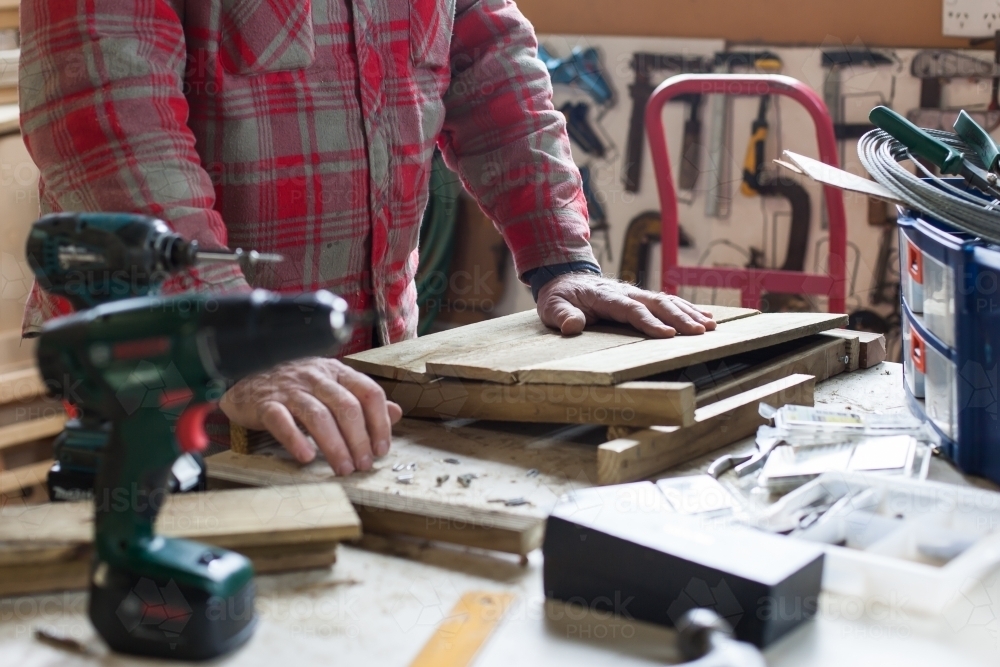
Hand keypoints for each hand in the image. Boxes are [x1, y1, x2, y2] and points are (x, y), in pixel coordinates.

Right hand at [220, 357, 402, 474]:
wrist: (248, 379)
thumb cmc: (297, 386)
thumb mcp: (334, 386)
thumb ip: (364, 400)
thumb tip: (396, 413)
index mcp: (337, 372)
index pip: (368, 393)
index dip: (379, 423)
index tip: (382, 449)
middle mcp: (316, 377)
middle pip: (346, 407)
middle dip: (359, 440)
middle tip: (363, 465)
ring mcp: (290, 389)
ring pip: (318, 416)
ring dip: (334, 446)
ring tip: (343, 468)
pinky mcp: (265, 403)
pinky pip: (282, 421)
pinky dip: (295, 440)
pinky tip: (307, 457)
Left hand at [536, 273, 715, 337]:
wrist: (564, 277)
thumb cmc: (559, 296)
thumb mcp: (552, 306)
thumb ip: (562, 316)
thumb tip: (572, 326)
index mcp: (605, 296)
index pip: (631, 309)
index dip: (649, 322)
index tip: (667, 335)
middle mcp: (625, 292)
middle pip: (656, 303)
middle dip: (679, 318)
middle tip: (699, 332)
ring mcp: (635, 293)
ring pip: (666, 301)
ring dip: (688, 313)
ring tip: (710, 326)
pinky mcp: (640, 298)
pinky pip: (667, 301)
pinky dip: (687, 308)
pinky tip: (705, 317)